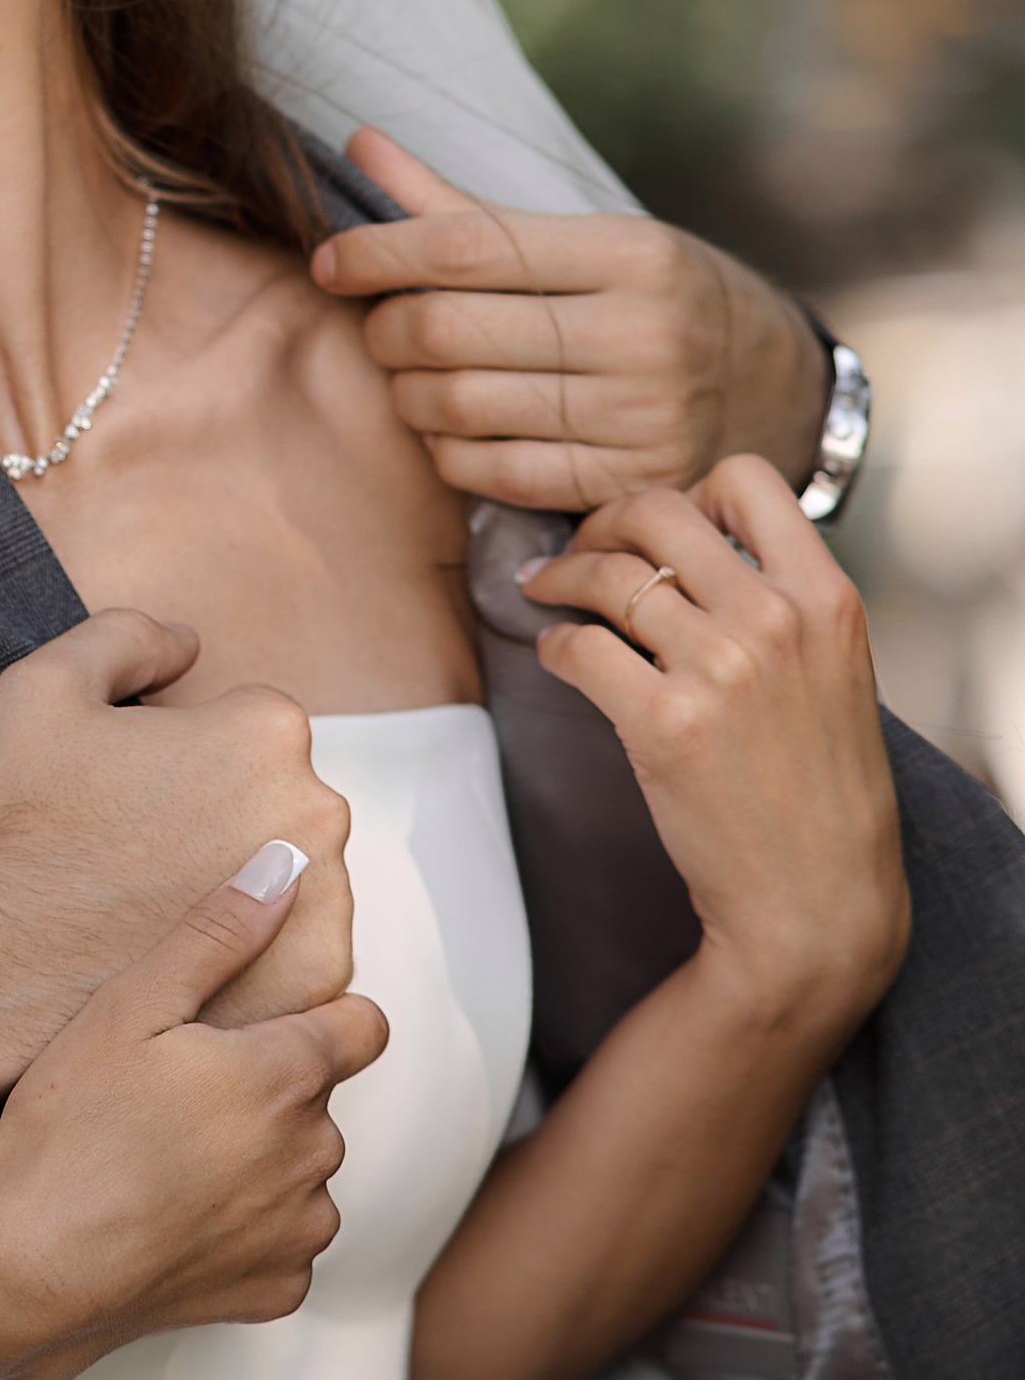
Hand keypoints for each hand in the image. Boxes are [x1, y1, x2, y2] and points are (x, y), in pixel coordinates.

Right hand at [0, 616, 351, 1106]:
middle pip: (280, 801)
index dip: (182, 761)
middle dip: (226, 821)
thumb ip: (126, 636)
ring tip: (164, 911)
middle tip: (145, 858)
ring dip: (250, 888)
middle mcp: (316, 809)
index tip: (135, 801)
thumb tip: (188, 646)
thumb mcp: (42, 686)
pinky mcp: (317, 977)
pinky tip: (192, 955)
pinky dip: (261, 957)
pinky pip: (302, 952)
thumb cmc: (21, 828)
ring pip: (296, 877)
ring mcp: (325, 901)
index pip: (245, 728)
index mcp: (264, 730)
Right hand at [0, 847, 389, 1379]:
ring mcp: (297, 1230)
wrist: (26, 1270)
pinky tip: (176, 1218)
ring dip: (262, 1162)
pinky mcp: (275, 1292)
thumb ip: (219, 931)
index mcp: (286, 1074)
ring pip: (304, 1172)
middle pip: (319, 1098)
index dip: (319, 1018)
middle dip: (269, 1089)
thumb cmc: (69, 1130)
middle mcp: (312, 1154)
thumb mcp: (131, 1005)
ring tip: (169, 1159)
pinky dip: (245, 1232)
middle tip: (176, 1094)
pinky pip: (283, 1245)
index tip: (258, 1027)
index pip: (363, 1026)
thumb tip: (286, 866)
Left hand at [309, 125, 828, 511]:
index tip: (329, 262)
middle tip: (380, 326)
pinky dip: (445, 454)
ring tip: (408, 377)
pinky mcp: (631, 484)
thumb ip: (465, 207)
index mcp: (630, 253)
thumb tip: (362, 144)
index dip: (378, 252)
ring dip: (406, 394)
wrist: (776, 389)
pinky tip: (444, 431)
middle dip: (386, 330)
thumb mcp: (587, 237)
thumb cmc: (654, 297)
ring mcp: (641, 417)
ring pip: (461, 407)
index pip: (467, 245)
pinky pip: (495, 474)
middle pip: (452, 331)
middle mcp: (642, 334)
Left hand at [521, 459, 907, 1047]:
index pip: (746, 479)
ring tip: (543, 588)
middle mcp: (775, 619)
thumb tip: (696, 551)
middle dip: (603, 519)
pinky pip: (578, 648)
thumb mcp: (835, 672)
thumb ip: (782, 604)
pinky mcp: (664, 723)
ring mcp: (719, 668)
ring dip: (560, 575)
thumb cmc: (821, 790)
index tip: (661, 524)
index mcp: (825, 597)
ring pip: (606, 573)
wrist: (817, 900)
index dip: (690, 488)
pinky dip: (553, 645)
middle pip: (657, 508)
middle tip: (580, 546)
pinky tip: (556, 656)